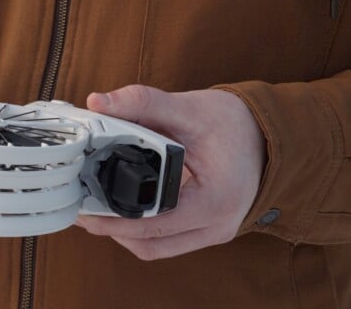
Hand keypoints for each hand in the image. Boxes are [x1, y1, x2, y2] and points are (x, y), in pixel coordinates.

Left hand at [75, 85, 265, 259]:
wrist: (268, 133)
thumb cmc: (236, 123)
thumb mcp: (189, 108)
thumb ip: (143, 103)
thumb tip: (99, 102)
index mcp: (215, 201)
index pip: (153, 225)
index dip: (113, 220)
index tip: (84, 207)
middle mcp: (217, 226)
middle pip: (150, 244)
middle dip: (112, 229)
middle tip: (82, 208)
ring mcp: (214, 232)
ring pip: (156, 248)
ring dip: (124, 233)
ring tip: (96, 208)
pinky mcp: (207, 229)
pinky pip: (167, 241)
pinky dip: (142, 229)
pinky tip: (123, 207)